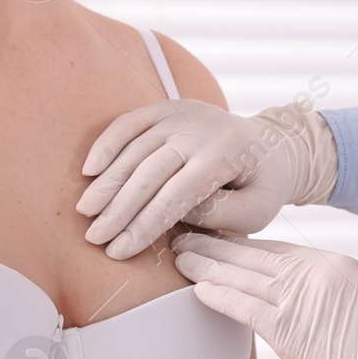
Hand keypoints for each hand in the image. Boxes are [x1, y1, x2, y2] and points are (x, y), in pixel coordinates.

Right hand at [77, 100, 336, 259]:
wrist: (272, 145)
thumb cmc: (262, 186)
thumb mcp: (256, 211)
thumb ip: (218, 214)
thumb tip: (171, 211)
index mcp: (226, 154)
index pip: (177, 194)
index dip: (144, 224)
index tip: (119, 250)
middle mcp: (201, 129)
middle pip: (149, 171)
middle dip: (119, 208)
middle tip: (94, 236)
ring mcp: (182, 115)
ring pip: (135, 148)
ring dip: (107, 181)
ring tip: (86, 211)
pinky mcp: (167, 108)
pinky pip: (130, 122)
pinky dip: (107, 143)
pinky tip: (89, 170)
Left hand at [170, 233, 357, 358]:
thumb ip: (335, 296)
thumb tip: (312, 306)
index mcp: (334, 264)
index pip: (277, 249)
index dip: (244, 244)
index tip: (219, 238)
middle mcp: (314, 273)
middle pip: (252, 254)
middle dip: (215, 242)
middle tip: (184, 231)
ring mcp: (301, 299)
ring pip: (240, 273)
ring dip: (205, 262)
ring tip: (177, 253)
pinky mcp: (291, 331)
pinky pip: (243, 306)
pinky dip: (217, 294)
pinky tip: (196, 287)